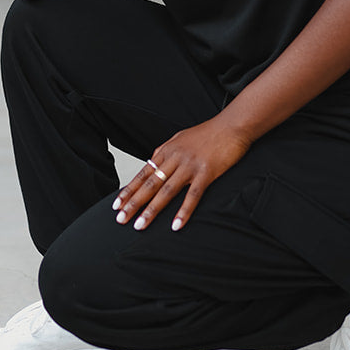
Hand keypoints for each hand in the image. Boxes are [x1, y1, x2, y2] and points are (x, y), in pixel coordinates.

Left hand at [112, 117, 250, 231]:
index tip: (117, 204)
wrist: (232, 125)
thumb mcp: (181, 138)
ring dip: (152, 210)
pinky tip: (176, 225)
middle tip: (121, 219)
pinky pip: (193, 195)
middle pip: (150, 184)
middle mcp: (175, 158)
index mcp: (167, 150)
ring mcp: (190, 165)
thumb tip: (153, 164)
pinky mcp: (207, 172)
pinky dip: (184, 211)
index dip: (129, 190)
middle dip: (134, 203)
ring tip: (140, 225)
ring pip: (167, 191)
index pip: (143, 173)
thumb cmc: (209, 133)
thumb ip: (167, 152)